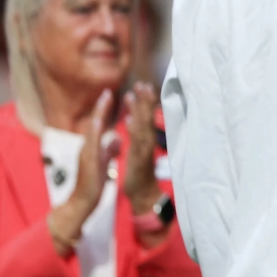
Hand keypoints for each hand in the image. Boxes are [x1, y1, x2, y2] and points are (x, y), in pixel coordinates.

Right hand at [49, 90, 119, 252]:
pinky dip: (95, 132)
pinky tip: (98, 122)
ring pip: (92, 130)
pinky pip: (91, 144)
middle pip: (95, 122)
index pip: (101, 124)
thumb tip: (116, 138)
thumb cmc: (93, 183)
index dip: (106, 110)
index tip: (112, 94)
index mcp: (93, 146)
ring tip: (105, 99)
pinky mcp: (87, 161)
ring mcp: (86, 153)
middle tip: (109, 89)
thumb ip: (109, 149)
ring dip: (99, 114)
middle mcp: (88, 146)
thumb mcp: (104, 162)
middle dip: (102, 106)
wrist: (83, 202)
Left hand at [121, 82, 161, 214]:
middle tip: (142, 84)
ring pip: (142, 125)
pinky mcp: (138, 158)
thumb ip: (136, 134)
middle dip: (145, 100)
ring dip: (139, 110)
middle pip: (147, 116)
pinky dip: (133, 130)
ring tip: (135, 95)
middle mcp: (147, 141)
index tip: (142, 86)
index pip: (146, 115)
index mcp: (145, 138)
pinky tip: (129, 120)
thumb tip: (132, 120)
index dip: (145, 101)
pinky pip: (136, 142)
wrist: (142, 192)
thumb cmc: (139, 171)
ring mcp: (144, 149)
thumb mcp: (137, 150)